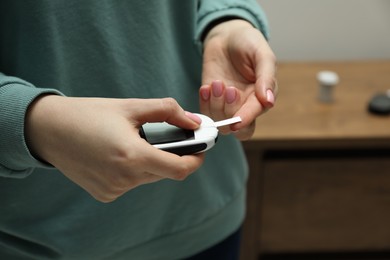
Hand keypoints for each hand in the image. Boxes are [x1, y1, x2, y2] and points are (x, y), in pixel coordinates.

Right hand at [25, 96, 203, 201]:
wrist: (48, 129)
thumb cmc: (89, 114)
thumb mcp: (131, 106)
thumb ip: (167, 111)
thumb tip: (193, 121)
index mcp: (133, 157)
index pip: (179, 170)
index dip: (195, 160)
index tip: (201, 149)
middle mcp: (124, 179)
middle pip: (164, 172)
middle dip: (172, 155)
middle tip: (169, 137)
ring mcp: (113, 189)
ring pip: (148, 178)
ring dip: (152, 161)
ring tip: (136, 141)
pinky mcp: (104, 194)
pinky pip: (131, 183)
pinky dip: (134, 169)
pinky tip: (120, 153)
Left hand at [200, 19, 277, 139]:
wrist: (227, 35)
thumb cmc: (248, 42)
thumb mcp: (262, 54)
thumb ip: (266, 76)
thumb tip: (269, 101)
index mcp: (261, 97)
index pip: (255, 116)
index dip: (246, 120)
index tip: (237, 121)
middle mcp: (245, 104)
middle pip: (238, 127)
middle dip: (230, 112)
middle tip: (229, 89)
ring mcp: (226, 103)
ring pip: (220, 120)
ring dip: (216, 104)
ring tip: (217, 83)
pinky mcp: (211, 99)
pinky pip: (206, 112)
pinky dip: (204, 102)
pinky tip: (207, 87)